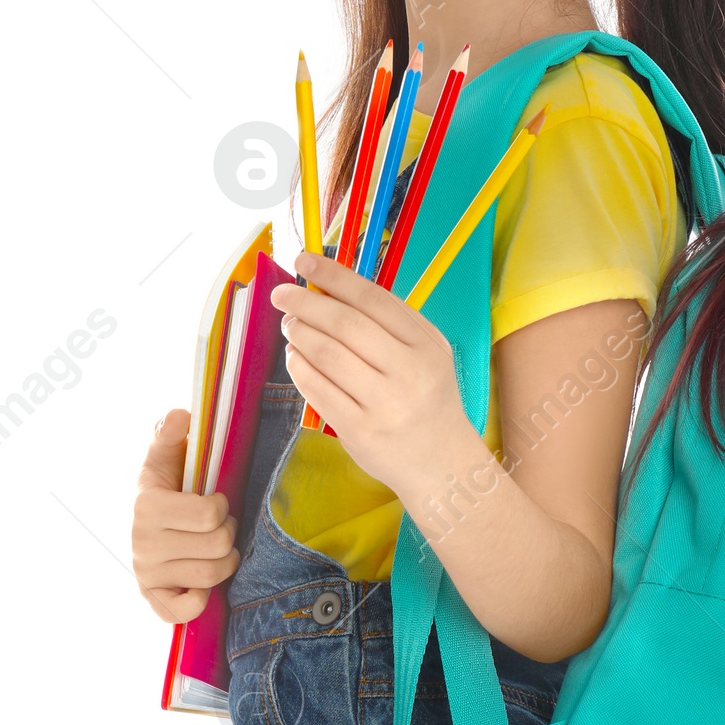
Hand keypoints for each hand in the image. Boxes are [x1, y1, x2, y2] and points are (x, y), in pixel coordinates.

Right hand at [131, 409, 239, 621]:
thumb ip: (172, 434)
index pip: (210, 514)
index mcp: (146, 505)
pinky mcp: (152, 601)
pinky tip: (199, 582)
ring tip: (215, 548)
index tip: (214, 501)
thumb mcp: (166, 457)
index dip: (222, 507)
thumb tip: (181, 414)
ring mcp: (146, 575)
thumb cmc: (166, 488)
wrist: (145, 527)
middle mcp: (142, 544)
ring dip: (224, 561)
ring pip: (212, 577)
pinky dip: (201, 599)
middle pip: (218, 546)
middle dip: (228, 534)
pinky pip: (186, 611)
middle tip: (219, 527)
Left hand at [271, 249, 471, 491]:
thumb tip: (334, 288)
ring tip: (290, 326)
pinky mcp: (360, 431)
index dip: (334, 276)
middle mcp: (408, 373)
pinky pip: (318, 390)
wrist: (442, 462)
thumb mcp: (429, 353)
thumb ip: (392, 321)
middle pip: (345, 324)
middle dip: (306, 303)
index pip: (373, 299)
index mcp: (425, 346)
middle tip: (283, 296)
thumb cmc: (428, 399)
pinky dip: (299, 368)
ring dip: (300, 334)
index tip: (304, 261)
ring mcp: (383, 404)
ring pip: (327, 355)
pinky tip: (295, 357)